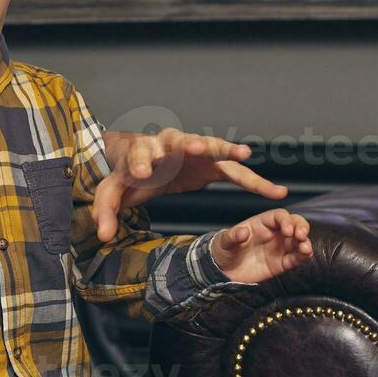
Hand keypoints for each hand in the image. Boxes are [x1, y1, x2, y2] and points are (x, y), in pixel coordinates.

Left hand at [94, 129, 288, 241]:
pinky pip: (235, 171)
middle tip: (195, 147)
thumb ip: (106, 211)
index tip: (141, 170)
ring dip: (227, 150)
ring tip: (244, 153)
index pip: (138, 153)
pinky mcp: (211, 165)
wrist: (145, 164)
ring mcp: (194, 152)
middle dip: (189, 144)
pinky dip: (253, 180)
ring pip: (213, 149)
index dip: (139, 161)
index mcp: (141, 151)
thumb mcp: (112, 193)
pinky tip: (274, 191)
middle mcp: (169, 146)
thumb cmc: (127, 176)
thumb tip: (103, 235)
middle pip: (180, 141)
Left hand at [211, 208, 312, 283]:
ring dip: (305, 242)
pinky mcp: (281, 263)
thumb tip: (242, 232)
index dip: (286, 220)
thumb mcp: (224, 242)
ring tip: (305, 247)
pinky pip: (296, 258)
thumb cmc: (224, 251)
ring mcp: (279, 248)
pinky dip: (303, 256)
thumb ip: (232, 236)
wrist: (223, 271)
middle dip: (301, 227)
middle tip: (300, 235)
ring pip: (299, 241)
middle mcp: (274, 233)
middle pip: (294, 224)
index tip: (287, 230)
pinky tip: (305, 255)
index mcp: (261, 223)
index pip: (279, 216)